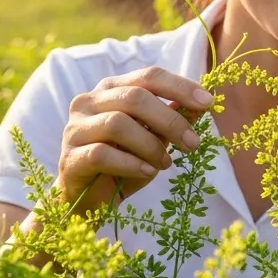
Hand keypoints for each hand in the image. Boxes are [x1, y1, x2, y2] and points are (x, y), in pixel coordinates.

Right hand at [58, 67, 213, 216]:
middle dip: (170, 120)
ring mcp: (75, 128)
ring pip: (117, 123)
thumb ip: (172, 120)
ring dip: (151, 145)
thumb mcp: (154, 140)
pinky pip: (102, 153)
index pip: (148, 76)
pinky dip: (131, 163)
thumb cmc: (124, 164)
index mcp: (112, 89)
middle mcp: (89, 102)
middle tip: (193, 143)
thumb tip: (201, 105)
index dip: (179, 86)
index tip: (208, 102)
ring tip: (166, 163)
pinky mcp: (69, 157)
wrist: (89, 201)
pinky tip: (147, 171)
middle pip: (135, 97)